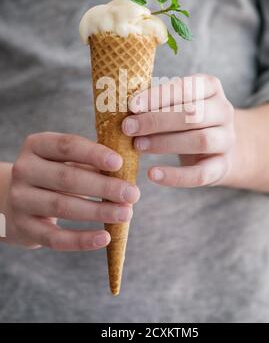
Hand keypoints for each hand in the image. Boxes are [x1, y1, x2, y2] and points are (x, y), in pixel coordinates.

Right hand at [3, 133, 139, 249]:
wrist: (19, 199)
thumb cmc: (56, 174)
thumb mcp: (68, 160)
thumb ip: (92, 162)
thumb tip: (127, 171)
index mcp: (36, 145)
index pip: (67, 146)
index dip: (94, 154)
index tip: (120, 163)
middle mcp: (24, 170)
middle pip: (67, 178)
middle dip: (104, 187)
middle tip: (133, 194)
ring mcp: (20, 199)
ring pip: (62, 207)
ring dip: (98, 211)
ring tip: (126, 213)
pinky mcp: (24, 227)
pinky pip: (55, 238)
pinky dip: (81, 240)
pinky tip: (105, 237)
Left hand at [122, 74, 234, 187]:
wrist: (217, 146)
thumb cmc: (185, 119)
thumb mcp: (175, 103)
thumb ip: (153, 101)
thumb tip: (118, 102)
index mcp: (211, 87)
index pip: (186, 88)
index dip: (158, 96)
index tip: (131, 105)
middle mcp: (224, 111)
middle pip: (193, 114)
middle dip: (157, 120)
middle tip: (128, 127)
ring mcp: (226, 139)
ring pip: (200, 140)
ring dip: (165, 143)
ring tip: (138, 146)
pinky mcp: (223, 166)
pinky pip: (202, 174)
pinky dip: (176, 176)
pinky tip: (153, 174)